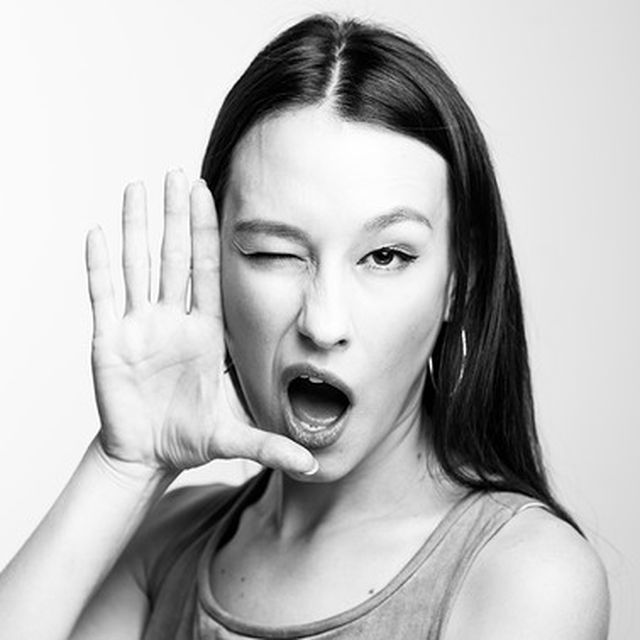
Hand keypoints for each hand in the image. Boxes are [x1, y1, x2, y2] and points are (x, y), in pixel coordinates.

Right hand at [85, 170, 316, 474]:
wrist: (149, 455)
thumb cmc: (190, 438)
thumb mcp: (234, 438)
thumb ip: (272, 447)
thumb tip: (313, 466)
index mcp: (204, 332)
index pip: (206, 272)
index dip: (206, 233)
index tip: (209, 195)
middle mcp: (172, 321)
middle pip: (172, 258)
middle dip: (175, 216)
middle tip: (178, 173)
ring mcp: (138, 328)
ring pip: (137, 267)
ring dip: (137, 228)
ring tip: (138, 189)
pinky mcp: (108, 343)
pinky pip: (102, 298)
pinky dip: (98, 267)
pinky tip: (97, 235)